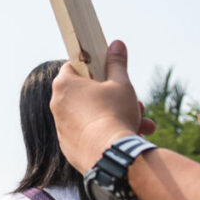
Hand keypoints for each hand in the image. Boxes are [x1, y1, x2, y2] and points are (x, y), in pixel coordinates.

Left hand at [50, 40, 141, 172]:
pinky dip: (105, 136)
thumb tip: (116, 43)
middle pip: (88, 94)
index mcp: (64, 84)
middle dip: (116, 99)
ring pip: (93, 116)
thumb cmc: (114, 114)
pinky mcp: (69, 147)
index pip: (76, 67)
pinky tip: (126, 141)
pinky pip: (89, 136)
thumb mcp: (121, 84)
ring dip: (117, 118)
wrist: (109, 156)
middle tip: (136, 105)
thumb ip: (117, 63)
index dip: (96, 69)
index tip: (111, 75)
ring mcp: (61, 127)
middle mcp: (57, 104)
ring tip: (142, 126)